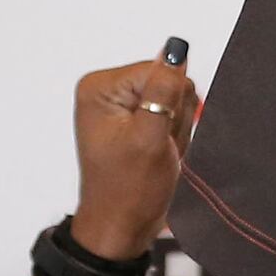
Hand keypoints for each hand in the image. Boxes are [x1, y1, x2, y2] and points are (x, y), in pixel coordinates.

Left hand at [71, 57, 200, 260]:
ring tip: (156, 154)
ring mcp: (121, 104)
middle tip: (156, 148)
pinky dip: (174, 136)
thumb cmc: (128, 191)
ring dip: (176, 130)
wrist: (122, 226)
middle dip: (174, 118)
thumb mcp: (150, 138)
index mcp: (100, 88)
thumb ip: (164, 91)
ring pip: (176, 99)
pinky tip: (159, 153)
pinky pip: (173, 113)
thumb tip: (176, 49)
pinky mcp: (134, 117)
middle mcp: (106, 90)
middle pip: (168, 82)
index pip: (160, 70)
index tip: (155, 134)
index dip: (170, 104)